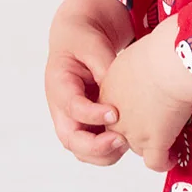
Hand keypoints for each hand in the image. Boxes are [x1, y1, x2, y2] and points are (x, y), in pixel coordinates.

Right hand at [45, 0, 136, 165]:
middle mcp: (62, 108)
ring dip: (105, 153)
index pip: (71, 107)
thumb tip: (119, 93)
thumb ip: (104, 68)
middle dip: (95, 147)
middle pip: (71, 139)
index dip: (91, 114)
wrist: (79, 38)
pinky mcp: (87, 124)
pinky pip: (96, 145)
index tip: (114, 113)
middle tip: (122, 140)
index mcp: (59, 85)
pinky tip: (132, 142)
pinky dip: (111, 150)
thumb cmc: (83, 39)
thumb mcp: (93, 45)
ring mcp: (74, 119)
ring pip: (83, 149)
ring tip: (129, 143)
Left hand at [98, 13, 191, 171]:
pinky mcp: (153, 142)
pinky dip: (165, 162)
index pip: (115, 112)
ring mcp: (132, 132)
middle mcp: (115, 116)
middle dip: (139, 132)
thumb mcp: (137, 55)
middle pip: (122, 134)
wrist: (168, 63)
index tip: (145, 110)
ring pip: (139, 149)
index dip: (131, 113)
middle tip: (157, 127)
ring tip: (170, 143)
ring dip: (154, 147)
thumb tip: (154, 54)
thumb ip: (137, 63)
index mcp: (109, 92)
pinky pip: (156, 162)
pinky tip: (174, 157)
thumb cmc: (160, 51)